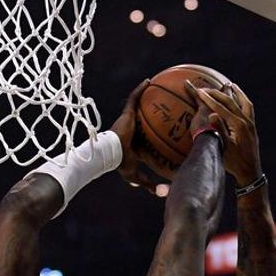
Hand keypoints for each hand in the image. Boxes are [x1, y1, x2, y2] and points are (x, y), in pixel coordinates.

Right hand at [111, 79, 156, 193]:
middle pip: (142, 116)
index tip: (162, 128)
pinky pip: (134, 98)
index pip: (144, 134)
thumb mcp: (136, 175)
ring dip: (146, 95)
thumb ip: (148, 183)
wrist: (111, 154)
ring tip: (159, 87)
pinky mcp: (126, 114)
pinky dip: (140, 89)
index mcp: (133, 141)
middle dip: (150, 109)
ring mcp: (128, 120)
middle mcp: (131, 128)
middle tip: (165, 105)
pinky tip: (149, 81)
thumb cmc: (121, 163)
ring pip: (138, 104)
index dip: (151, 130)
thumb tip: (162, 194)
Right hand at [186, 82, 261, 186]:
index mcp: (238, 125)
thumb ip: (219, 130)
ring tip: (230, 85)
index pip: (221, 107)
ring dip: (236, 92)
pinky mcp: (252, 127)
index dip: (209, 98)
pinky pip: (248, 108)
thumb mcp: (224, 148)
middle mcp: (246, 121)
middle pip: (231, 101)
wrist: (250, 173)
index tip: (199, 91)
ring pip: (244, 102)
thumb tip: (211, 115)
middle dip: (217, 93)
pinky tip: (240, 101)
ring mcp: (251, 124)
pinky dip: (243, 100)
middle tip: (206, 88)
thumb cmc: (235, 163)